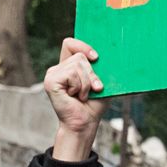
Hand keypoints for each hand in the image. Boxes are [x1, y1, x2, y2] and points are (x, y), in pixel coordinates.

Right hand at [43, 39, 105, 157]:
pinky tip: (75, 97)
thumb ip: (100, 67)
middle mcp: (58, 68)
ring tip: (83, 95)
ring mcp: (52, 74)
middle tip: (93, 89)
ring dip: (87, 83)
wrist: (86, 122)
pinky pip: (72, 74)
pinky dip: (80, 86)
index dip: (82, 45)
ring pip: (77, 65)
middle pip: (79, 56)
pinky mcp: (50, 81)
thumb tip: (115, 54)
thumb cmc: (94, 104)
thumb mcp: (101, 82)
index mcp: (68, 66)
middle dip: (92, 73)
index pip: (70, 44)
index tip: (96, 57)